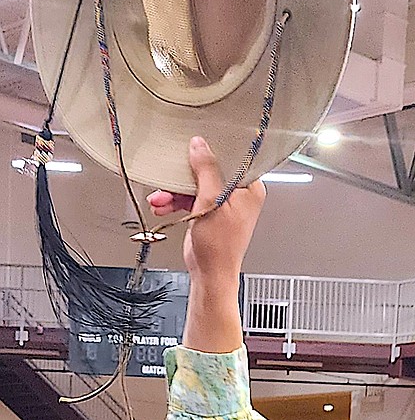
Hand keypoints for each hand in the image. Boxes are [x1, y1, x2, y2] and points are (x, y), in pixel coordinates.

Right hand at [147, 136, 265, 288]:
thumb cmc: (220, 247)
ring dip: (174, 190)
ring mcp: (222, 203)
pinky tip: (162, 205)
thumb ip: (206, 170)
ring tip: (160, 198)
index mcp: (250, 189)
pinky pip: (189, 197)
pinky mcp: (208, 211)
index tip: (196, 146)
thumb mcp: (212, 201)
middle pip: (209, 170)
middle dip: (184, 175)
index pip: (232, 158)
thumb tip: (200, 146)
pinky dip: (174, 200)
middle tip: (172, 174)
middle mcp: (238, 194)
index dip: (213, 151)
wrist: (209, 273)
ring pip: (194, 184)